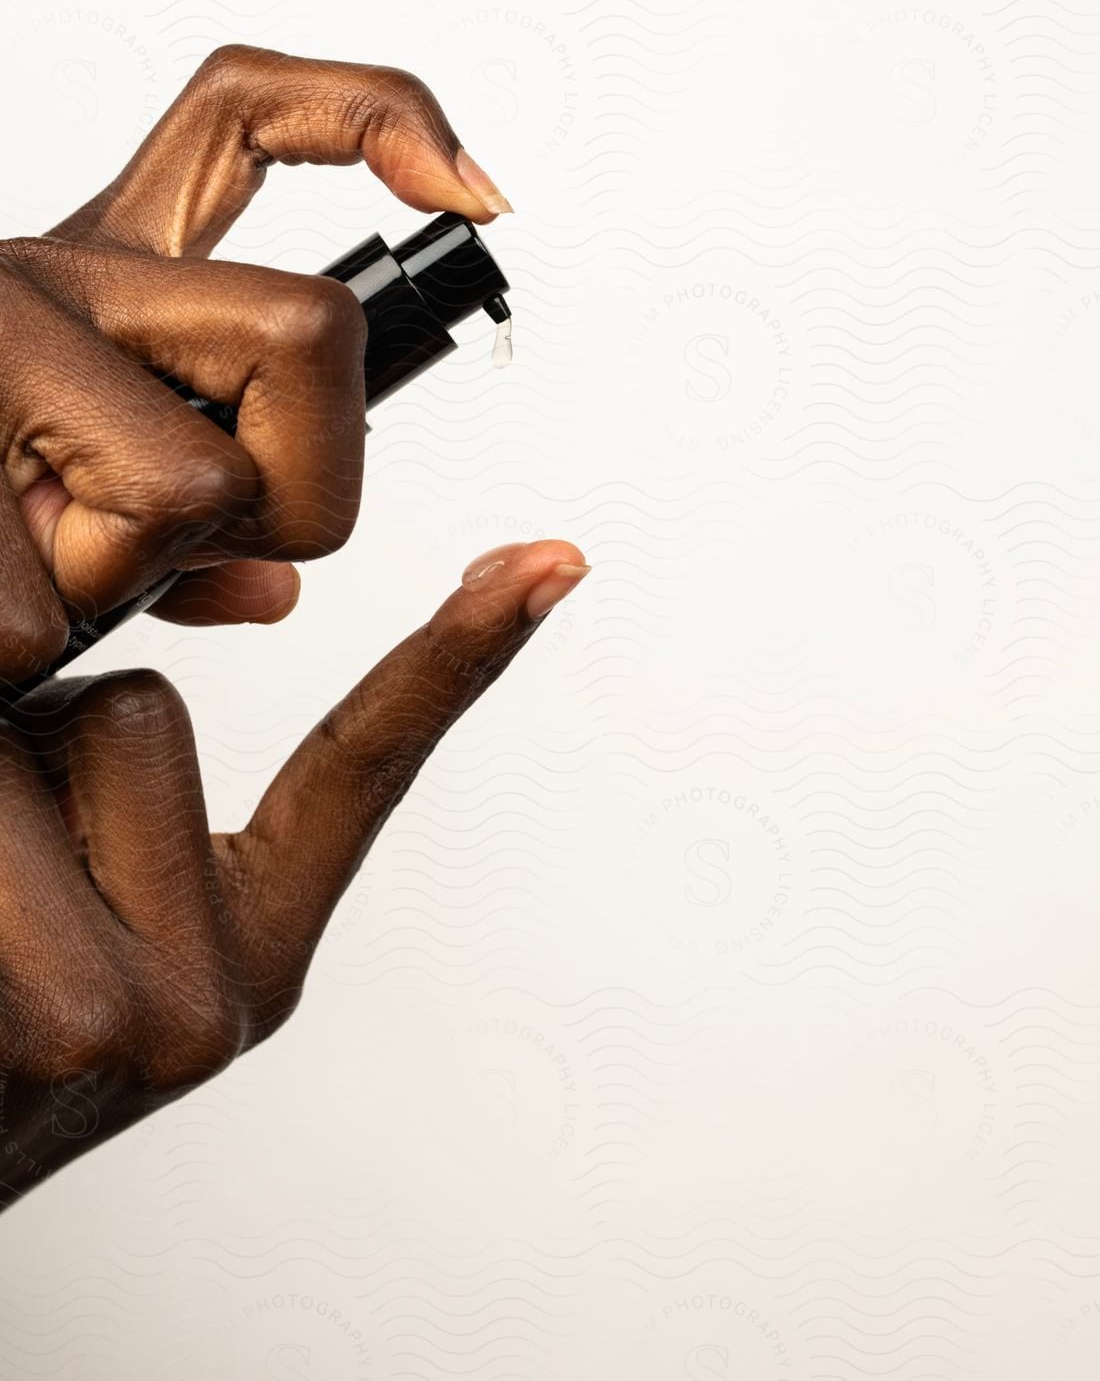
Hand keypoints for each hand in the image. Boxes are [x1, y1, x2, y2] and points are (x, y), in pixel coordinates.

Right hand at [0, 44, 513, 678]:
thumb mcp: (66, 525)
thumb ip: (184, 535)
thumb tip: (271, 591)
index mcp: (89, 270)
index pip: (244, 118)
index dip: (375, 116)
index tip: (476, 193)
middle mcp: (38, 269)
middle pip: (312, 332)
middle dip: (297, 485)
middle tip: (180, 547)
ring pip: (202, 487)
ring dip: (135, 582)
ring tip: (23, 581)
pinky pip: (53, 597)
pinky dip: (21, 647)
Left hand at [0, 540, 587, 1207]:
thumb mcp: (81, 910)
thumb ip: (136, 763)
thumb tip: (268, 596)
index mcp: (241, 959)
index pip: (357, 769)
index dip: (455, 657)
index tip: (550, 565)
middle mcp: (204, 1003)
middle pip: (133, 706)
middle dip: (38, 736)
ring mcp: (130, 1029)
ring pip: (51, 727)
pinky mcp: (52, 1033)